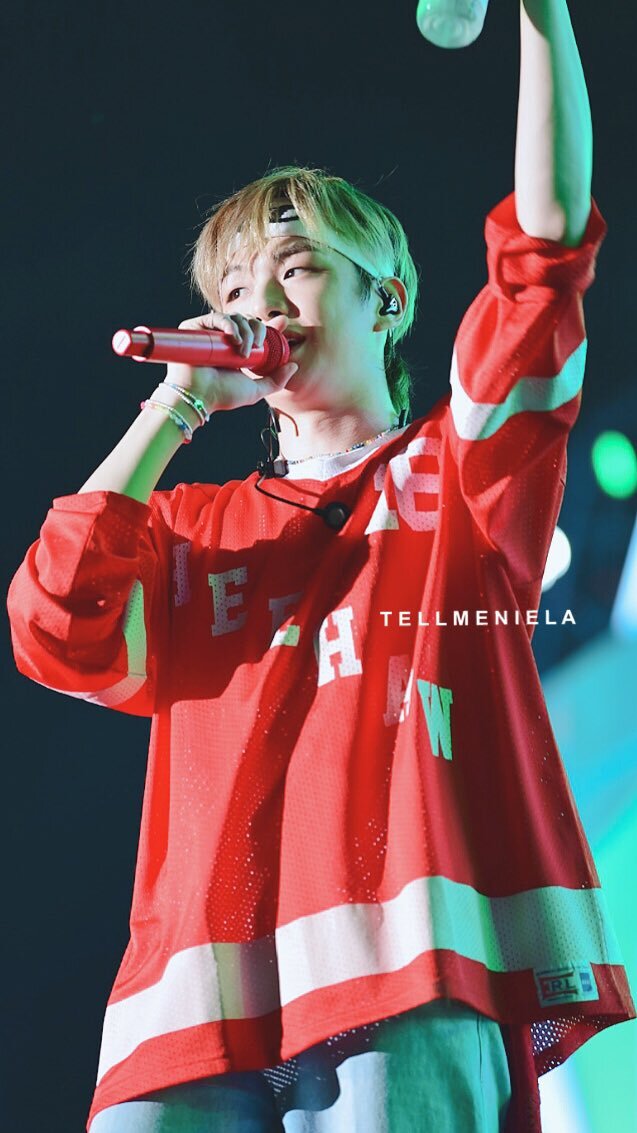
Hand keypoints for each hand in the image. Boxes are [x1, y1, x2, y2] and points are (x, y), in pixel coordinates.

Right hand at [164, 311, 297, 413]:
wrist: (199, 397)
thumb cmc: (222, 396)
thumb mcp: (256, 390)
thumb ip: (276, 381)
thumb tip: (294, 366)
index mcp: (236, 350)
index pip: (255, 330)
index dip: (269, 325)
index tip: (283, 322)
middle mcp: (223, 338)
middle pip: (247, 320)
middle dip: (257, 330)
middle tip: (257, 347)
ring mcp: (209, 332)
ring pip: (235, 317)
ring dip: (245, 331)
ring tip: (244, 352)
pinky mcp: (195, 328)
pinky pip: (216, 317)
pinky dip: (229, 325)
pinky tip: (232, 339)